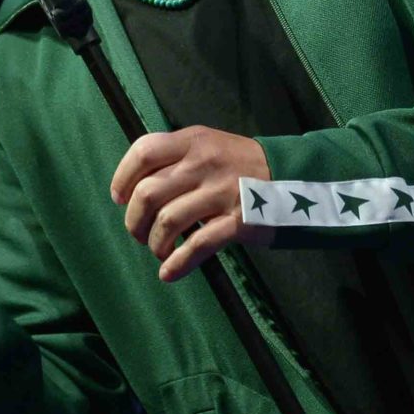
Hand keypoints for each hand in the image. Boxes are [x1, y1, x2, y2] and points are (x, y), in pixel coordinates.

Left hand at [109, 125, 274, 282]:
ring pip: (168, 222)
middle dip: (135, 220)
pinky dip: (177, 264)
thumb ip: (175, 158)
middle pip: (148, 193)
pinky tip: (168, 273)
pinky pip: (197, 246)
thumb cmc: (240, 165)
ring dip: (155, 243)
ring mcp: (221, 192)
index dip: (123, 178)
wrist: (294, 178)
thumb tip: (133, 189)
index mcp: (193, 141)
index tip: (120, 198)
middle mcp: (204, 163)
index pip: (143, 152)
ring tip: (159, 249)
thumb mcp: (208, 146)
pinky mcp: (238, 222)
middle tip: (139, 232)